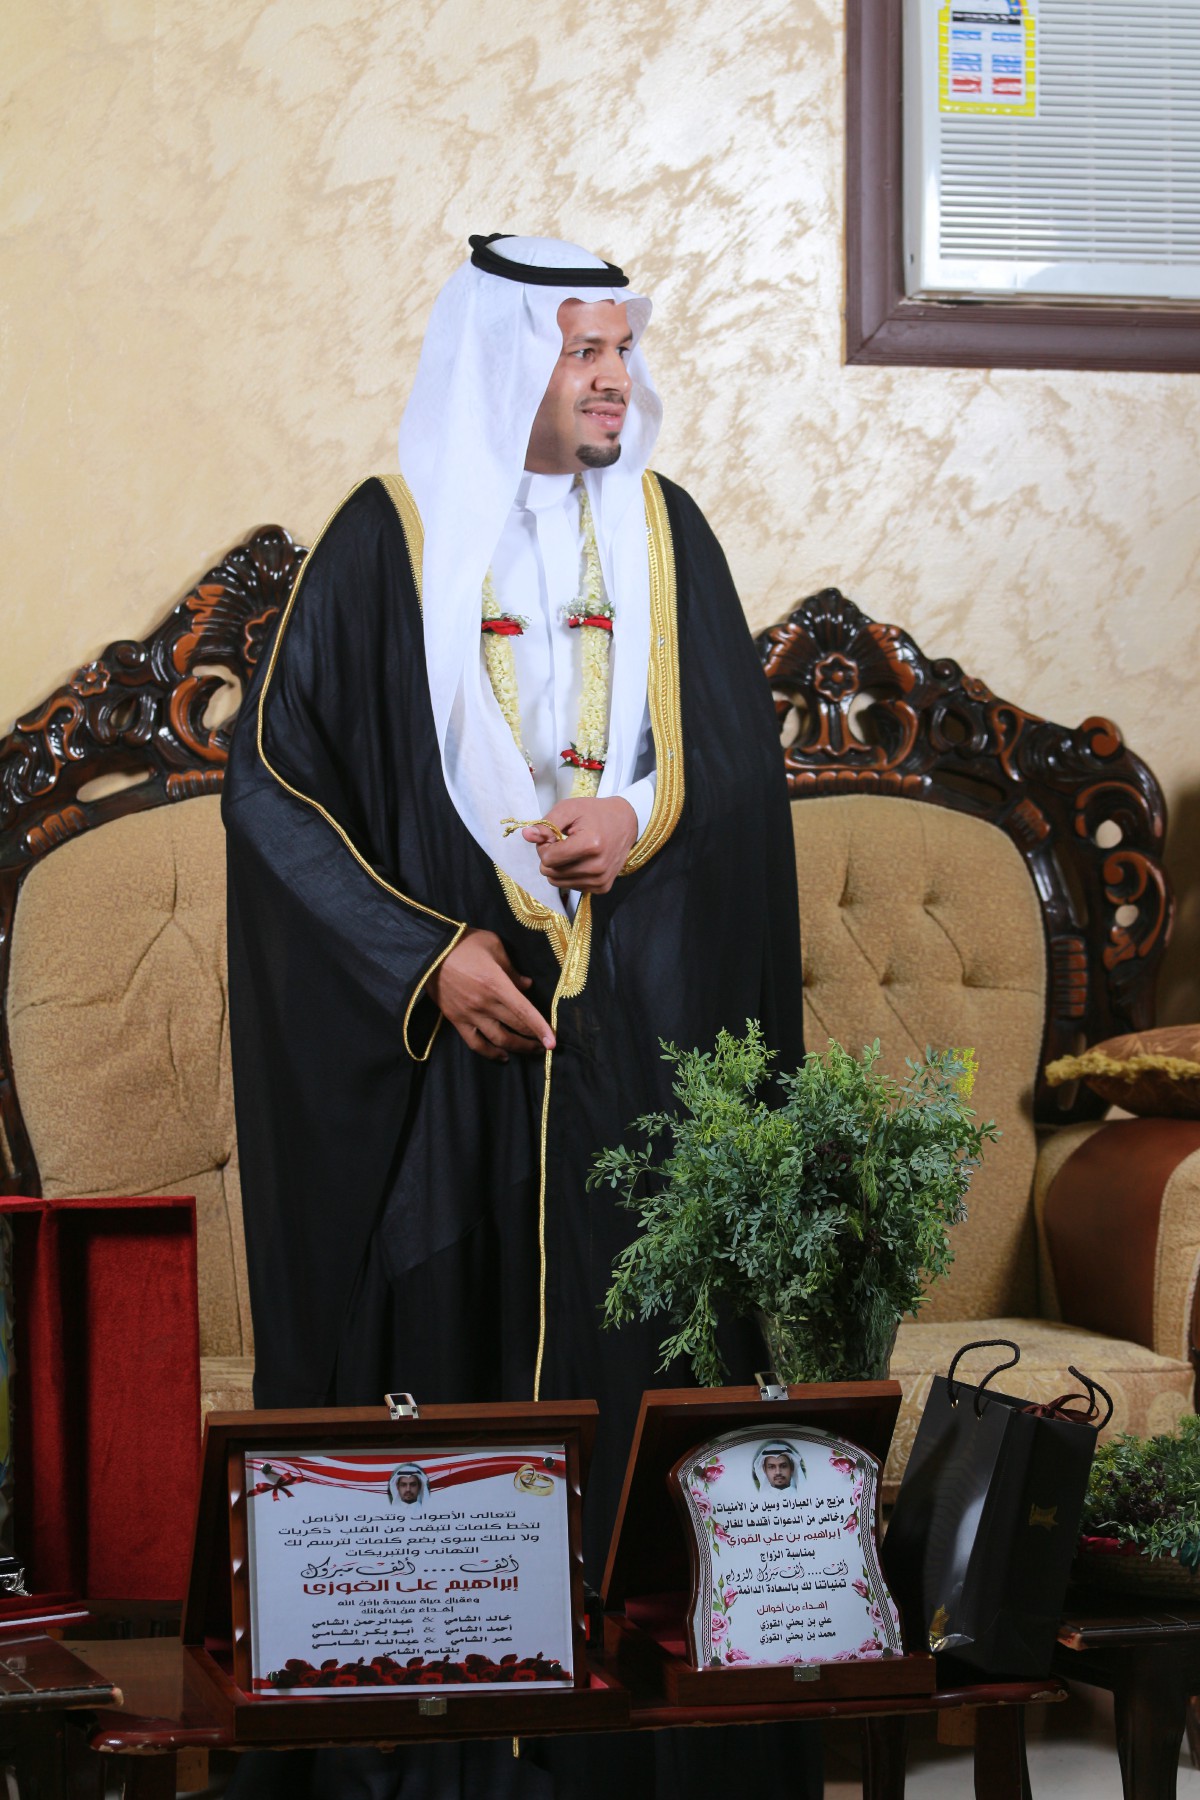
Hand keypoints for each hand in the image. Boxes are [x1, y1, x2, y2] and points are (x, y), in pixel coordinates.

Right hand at [429, 929, 553, 1060]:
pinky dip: (490, 1053)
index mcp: (497, 984)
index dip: (540, 1028)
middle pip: (516, 1027)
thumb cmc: (463, 943)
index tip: (553, 1043)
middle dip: (534, 1038)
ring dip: (518, 1048)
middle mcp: (486, 1004)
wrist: (427, 951)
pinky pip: (475, 1043)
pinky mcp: (456, 1020)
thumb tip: (527, 985)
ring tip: (530, 1051)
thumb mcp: (494, 946)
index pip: (525, 1012)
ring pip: (499, 1040)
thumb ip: (512, 969)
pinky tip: (503, 1056)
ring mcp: (470, 1014)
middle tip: (545, 1043)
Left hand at [523, 797, 638, 893]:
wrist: (626, 822)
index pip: (547, 858)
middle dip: (550, 856)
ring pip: (557, 882)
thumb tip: (527, 835)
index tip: (554, 835)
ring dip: (558, 866)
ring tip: (572, 850)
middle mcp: (597, 867)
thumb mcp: (569, 809)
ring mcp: (600, 880)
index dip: (544, 845)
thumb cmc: (595, 813)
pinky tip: (581, 860)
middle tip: (563, 842)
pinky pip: (570, 886)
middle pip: (550, 872)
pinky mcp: (602, 887)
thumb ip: (546, 824)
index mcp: (590, 845)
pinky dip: (570, 874)